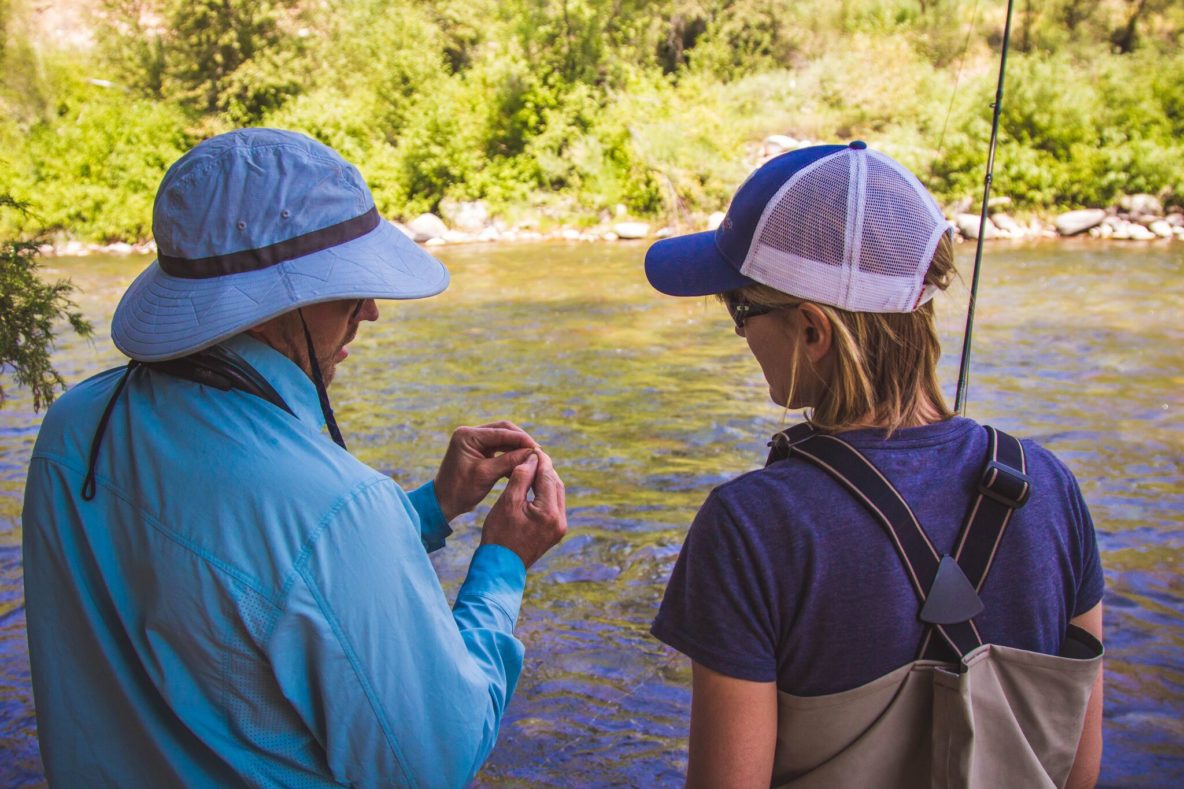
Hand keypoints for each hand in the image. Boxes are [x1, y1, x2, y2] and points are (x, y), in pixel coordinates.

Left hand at [434, 421, 538, 521]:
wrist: (443, 503)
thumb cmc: (460, 490)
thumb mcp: (486, 475)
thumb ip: (509, 461)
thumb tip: (532, 453)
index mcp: (467, 436)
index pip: (501, 432)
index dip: (521, 439)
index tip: (538, 449)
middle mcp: (470, 434)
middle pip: (504, 431)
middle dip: (521, 441)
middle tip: (537, 452)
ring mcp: (474, 441)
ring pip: (503, 439)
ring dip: (517, 448)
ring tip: (532, 458)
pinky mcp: (479, 450)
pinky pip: (499, 448)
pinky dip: (510, 455)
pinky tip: (521, 465)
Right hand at [481, 449, 566, 568]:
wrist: (499, 567)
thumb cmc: (499, 535)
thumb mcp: (507, 502)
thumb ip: (521, 477)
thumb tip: (531, 458)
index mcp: (549, 513)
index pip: (547, 477)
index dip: (539, 460)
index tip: (531, 447)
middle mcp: (560, 521)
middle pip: (556, 484)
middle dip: (544, 469)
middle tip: (532, 455)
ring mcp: (559, 528)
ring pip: (556, 494)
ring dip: (545, 480)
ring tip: (531, 467)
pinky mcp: (554, 533)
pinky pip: (553, 506)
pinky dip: (544, 494)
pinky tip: (533, 486)